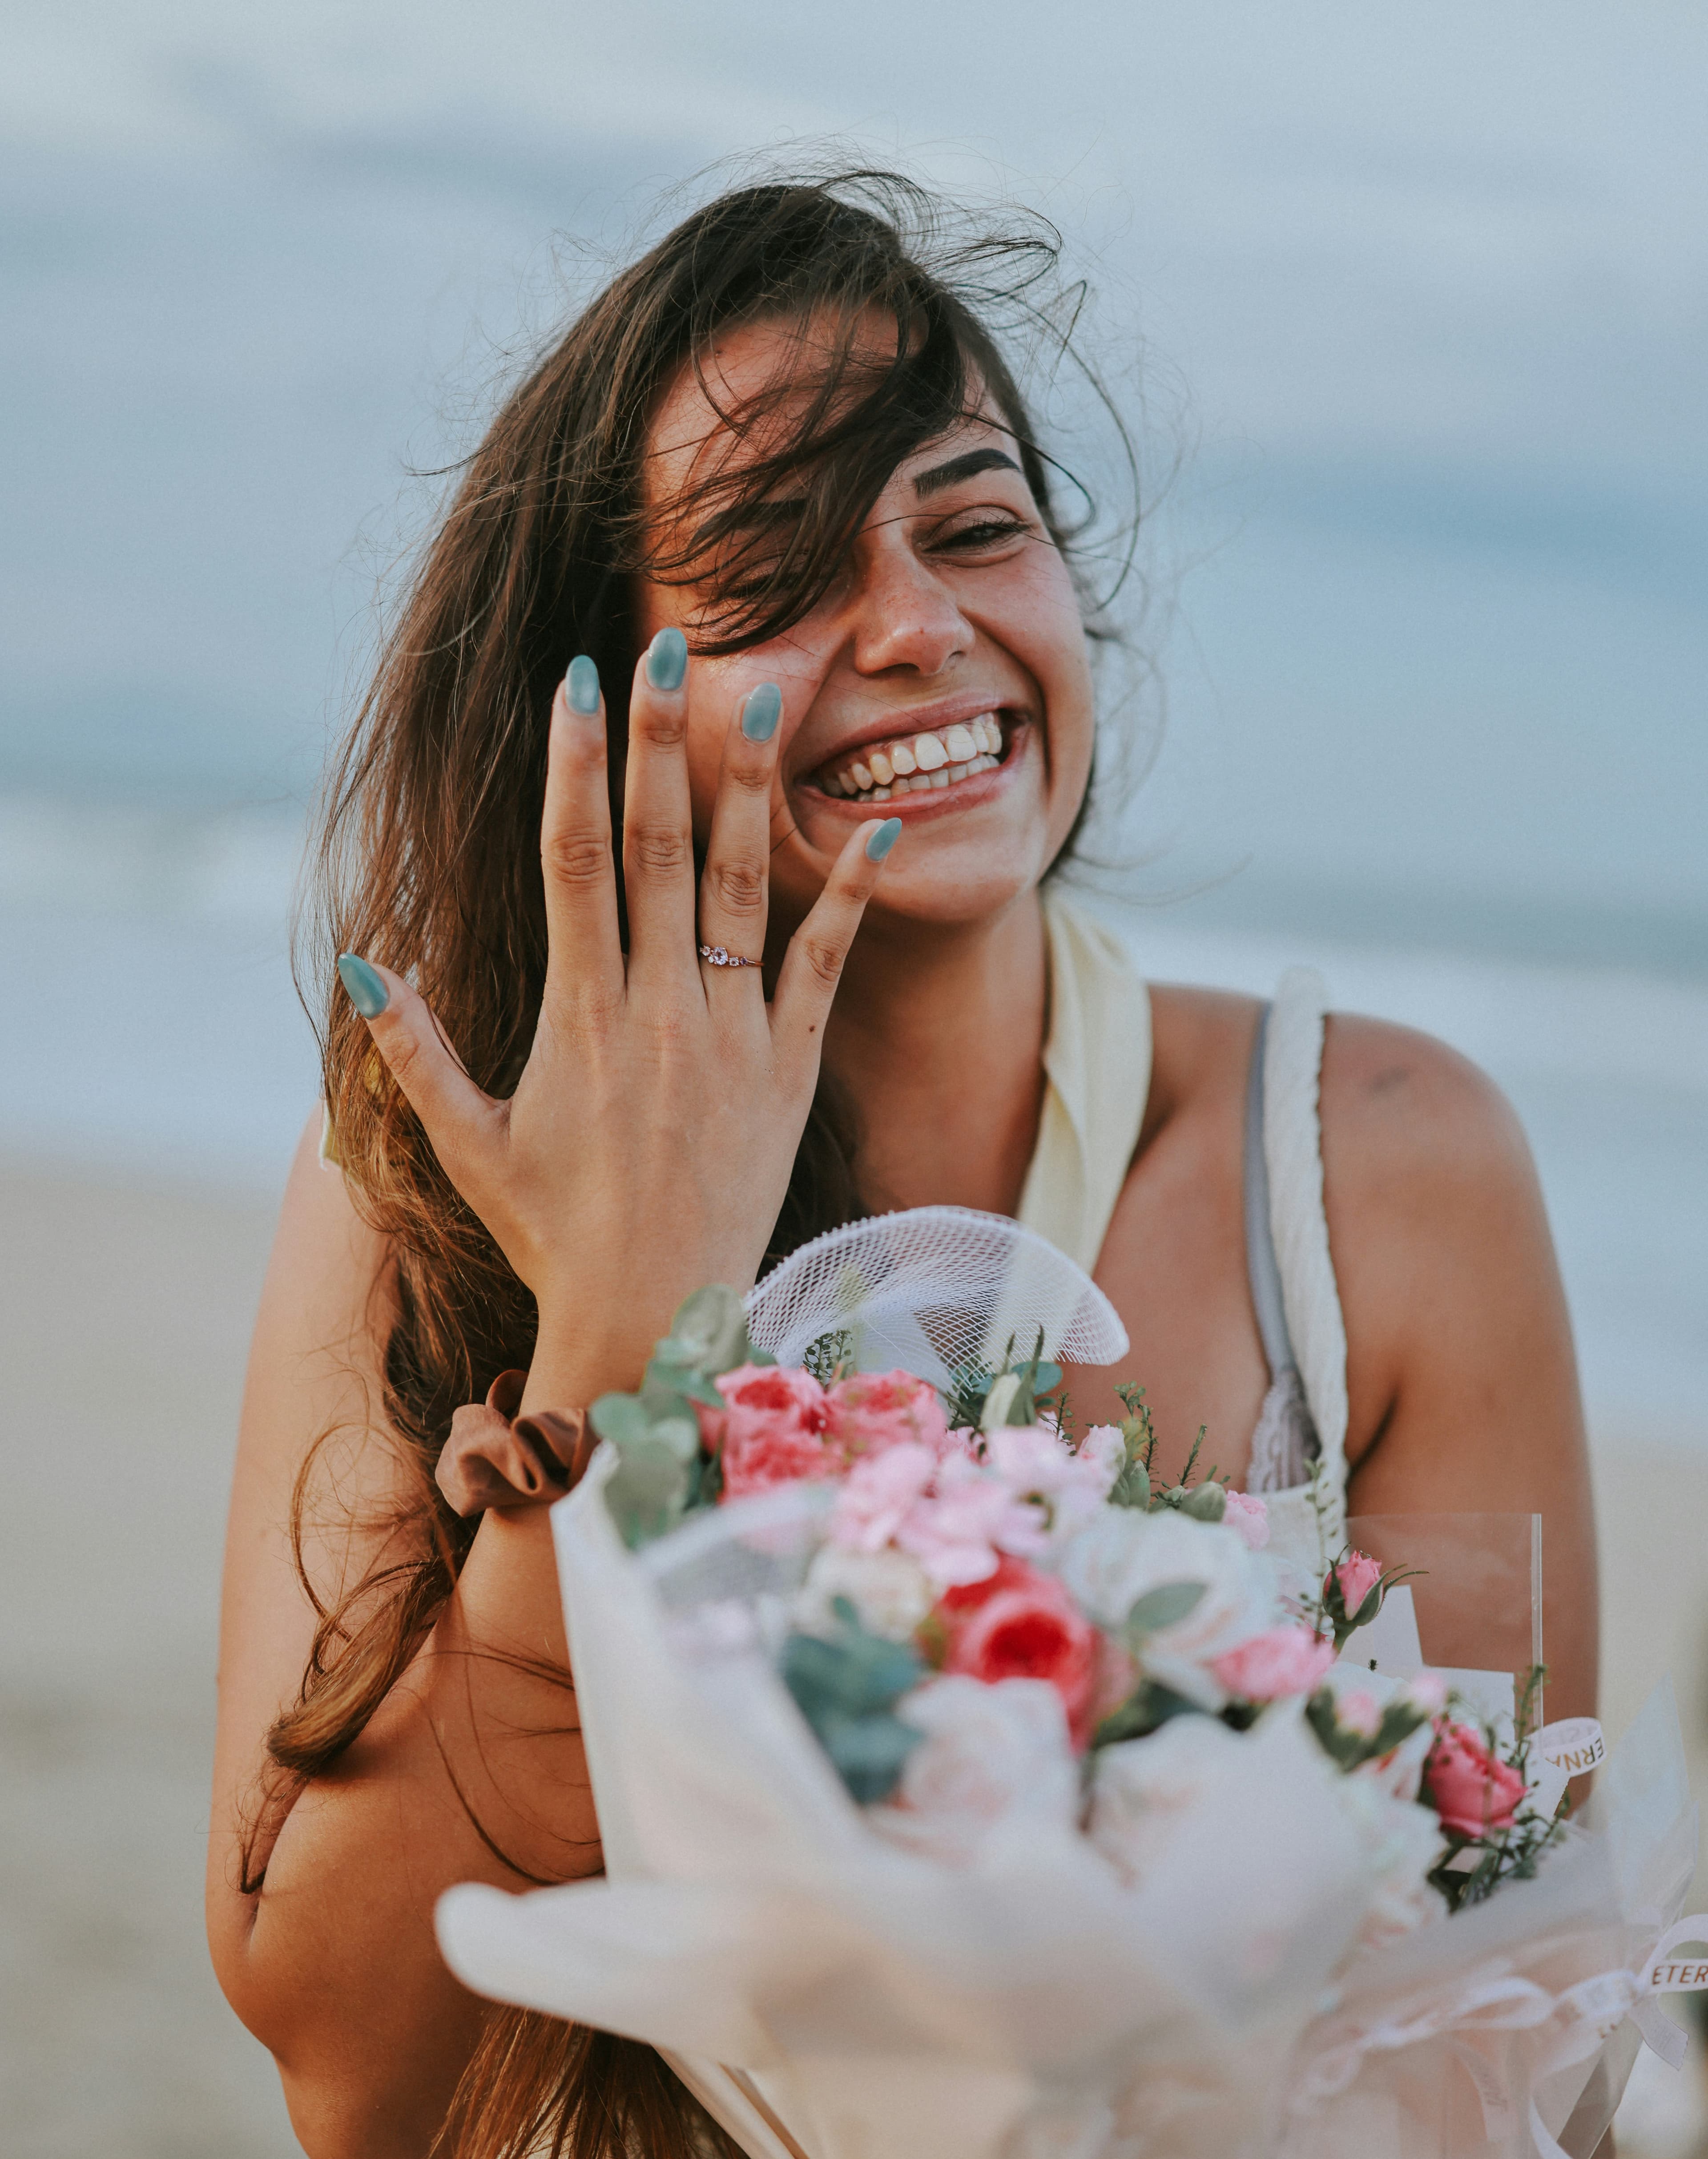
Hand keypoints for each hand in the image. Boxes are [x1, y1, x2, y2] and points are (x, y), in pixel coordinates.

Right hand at [336, 635, 897, 1393]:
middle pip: (658, 849)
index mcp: (579, 1019)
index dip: (573, 769)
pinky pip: (824, 966)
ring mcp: (731, 1038)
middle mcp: (657, 1013)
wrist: (655, 1322)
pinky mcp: (790, 1072)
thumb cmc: (554, 1235)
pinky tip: (884, 820)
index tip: (574, 689)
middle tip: (668, 644)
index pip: (574, 863)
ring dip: (754, 787)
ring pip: (741, 888)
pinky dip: (853, 893)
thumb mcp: (467, 1146)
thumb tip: (356, 962)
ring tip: (771, 694)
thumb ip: (414, 1051)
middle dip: (660, 740)